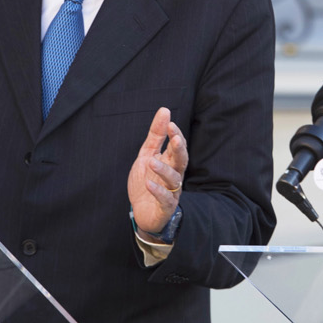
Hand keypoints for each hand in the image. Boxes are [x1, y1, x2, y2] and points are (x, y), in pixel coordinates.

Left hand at [127, 107, 187, 236]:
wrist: (141, 212)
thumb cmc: (146, 181)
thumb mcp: (146, 155)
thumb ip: (156, 135)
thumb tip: (165, 110)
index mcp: (170, 161)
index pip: (177, 146)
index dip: (175, 135)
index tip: (170, 124)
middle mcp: (174, 175)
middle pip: (182, 161)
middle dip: (179, 150)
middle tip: (175, 139)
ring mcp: (171, 191)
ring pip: (174, 179)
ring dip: (163, 170)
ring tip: (151, 162)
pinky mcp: (164, 207)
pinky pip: (165, 199)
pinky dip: (157, 191)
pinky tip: (149, 184)